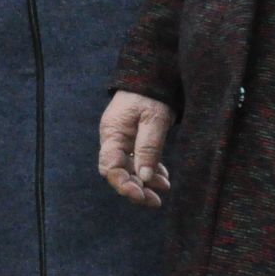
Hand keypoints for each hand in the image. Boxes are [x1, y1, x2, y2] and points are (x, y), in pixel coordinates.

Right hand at [99, 89, 175, 207]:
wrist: (153, 75)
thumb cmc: (151, 94)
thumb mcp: (153, 119)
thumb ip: (148, 148)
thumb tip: (144, 177)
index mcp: (112, 134)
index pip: (110, 167)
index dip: (124, 185)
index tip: (142, 194)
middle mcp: (114, 139)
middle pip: (119, 172)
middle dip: (136, 189)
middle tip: (155, 201)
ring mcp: (123, 140)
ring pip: (130, 168)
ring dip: (145, 181)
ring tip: (164, 187)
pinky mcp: (134, 139)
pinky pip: (138, 160)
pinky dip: (150, 170)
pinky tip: (163, 177)